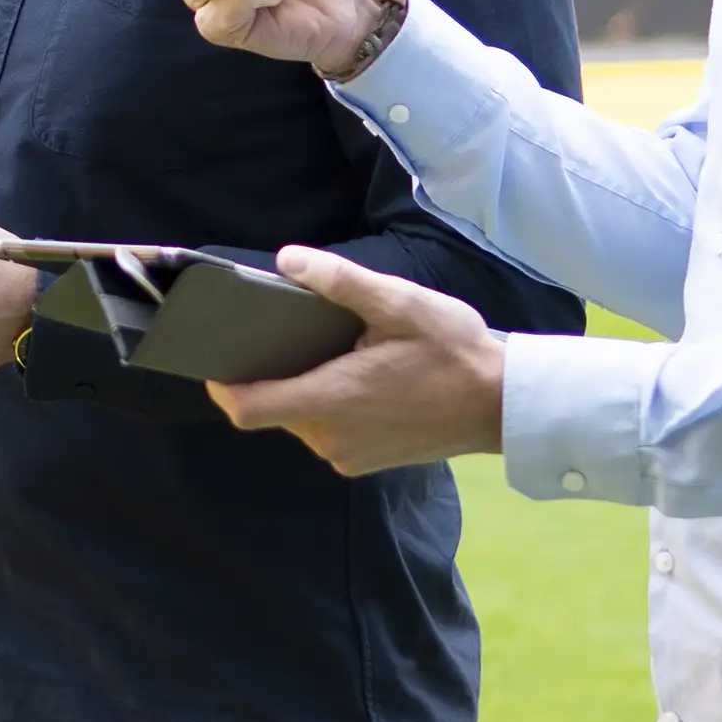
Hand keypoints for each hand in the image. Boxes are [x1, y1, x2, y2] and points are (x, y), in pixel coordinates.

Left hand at [207, 248, 503, 473]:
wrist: (503, 405)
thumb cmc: (453, 351)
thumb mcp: (399, 303)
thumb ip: (340, 281)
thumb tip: (288, 259)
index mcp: (331, 401)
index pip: (246, 408)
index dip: (222, 383)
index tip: (218, 355)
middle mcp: (330, 438)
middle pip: (271, 408)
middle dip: (272, 372)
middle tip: (289, 334)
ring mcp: (347, 456)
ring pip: (298, 420)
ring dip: (304, 387)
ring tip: (334, 351)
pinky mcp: (364, 462)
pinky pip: (325, 432)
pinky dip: (327, 405)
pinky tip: (356, 377)